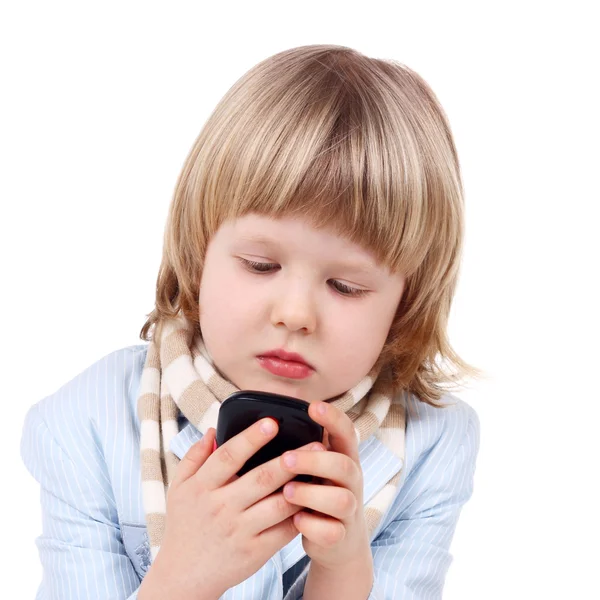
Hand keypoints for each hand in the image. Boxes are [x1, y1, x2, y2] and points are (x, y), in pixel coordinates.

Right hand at [141, 419, 315, 599]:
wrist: (184, 577)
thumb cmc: (184, 525)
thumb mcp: (178, 488)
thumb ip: (195, 457)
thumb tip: (213, 429)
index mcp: (201, 487)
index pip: (228, 456)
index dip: (250, 438)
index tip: (271, 422)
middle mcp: (221, 507)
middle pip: (261, 478)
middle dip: (290, 459)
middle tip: (316, 443)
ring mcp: (239, 531)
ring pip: (278, 505)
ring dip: (303, 486)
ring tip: (322, 469)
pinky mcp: (254, 552)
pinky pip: (283, 530)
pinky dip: (301, 515)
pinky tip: (315, 499)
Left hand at [278, 401, 371, 571]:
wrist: (339, 542)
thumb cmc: (319, 493)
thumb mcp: (318, 468)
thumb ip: (306, 447)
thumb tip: (271, 419)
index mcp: (344, 458)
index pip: (346, 432)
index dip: (332, 418)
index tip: (313, 406)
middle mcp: (351, 481)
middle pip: (343, 464)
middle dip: (313, 460)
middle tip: (285, 459)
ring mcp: (349, 510)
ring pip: (341, 500)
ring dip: (311, 494)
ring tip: (287, 491)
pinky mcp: (340, 536)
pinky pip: (331, 532)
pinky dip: (311, 526)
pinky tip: (295, 520)